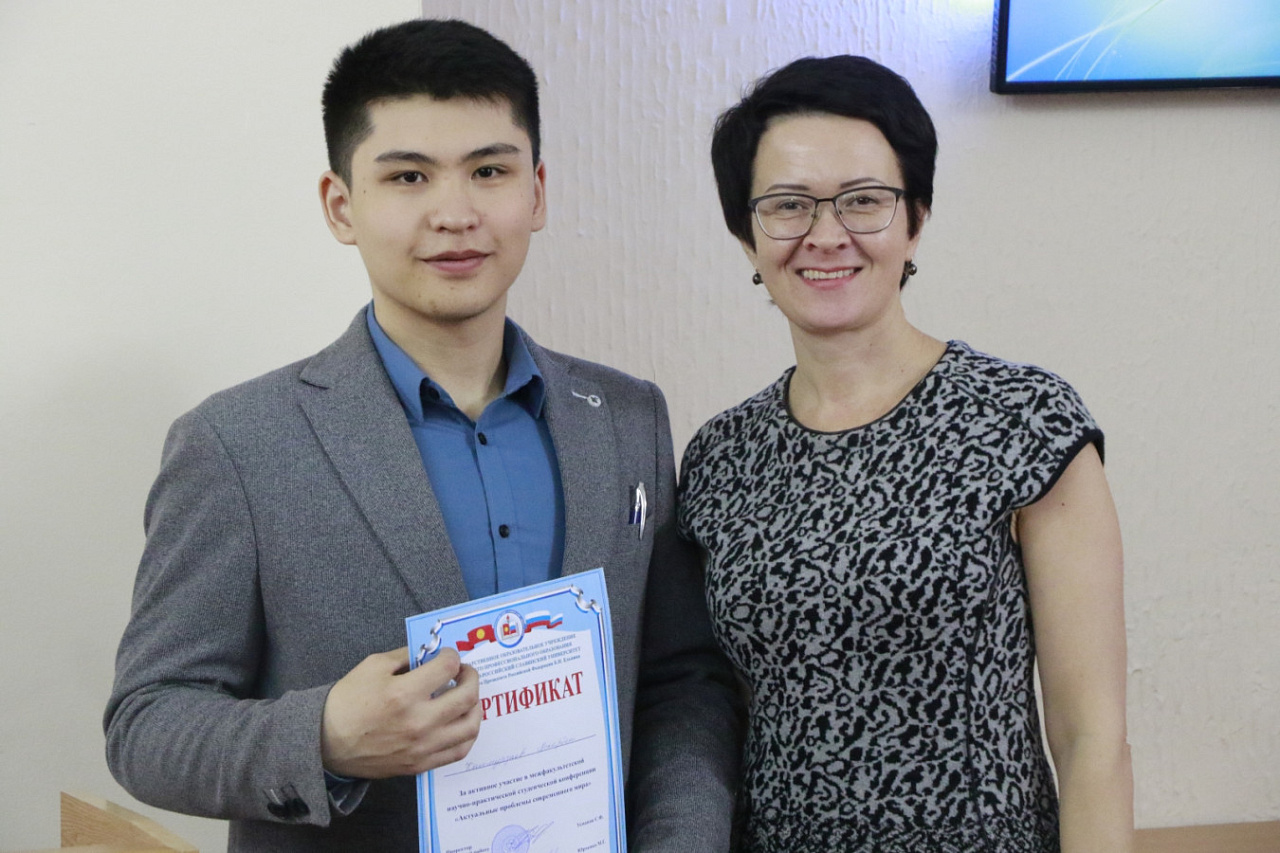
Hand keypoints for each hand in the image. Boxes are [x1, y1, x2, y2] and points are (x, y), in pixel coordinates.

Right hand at [320, 646, 481, 778]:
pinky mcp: (420, 764)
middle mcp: (419, 722)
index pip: (447, 668)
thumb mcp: (373, 666)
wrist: (326, 742)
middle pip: (467, 696)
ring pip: (470, 726)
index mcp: (404, 693)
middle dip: (471, 677)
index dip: (452, 656)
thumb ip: (406, 656)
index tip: (448, 656)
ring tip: (466, 697)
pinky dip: (467, 734)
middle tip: (464, 673)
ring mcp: (422, 746)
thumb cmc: (347, 701)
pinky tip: (461, 722)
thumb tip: (431, 653)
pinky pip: (459, 751)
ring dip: (475, 706)